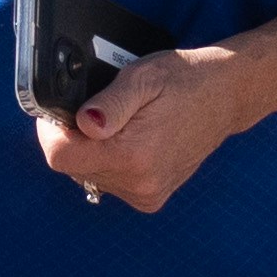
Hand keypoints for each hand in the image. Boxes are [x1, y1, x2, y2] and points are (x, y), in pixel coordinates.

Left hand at [32, 35, 251, 216]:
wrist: (225, 96)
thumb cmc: (183, 81)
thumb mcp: (142, 78)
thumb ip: (108, 103)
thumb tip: (84, 124)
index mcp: (133, 155)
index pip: (60, 157)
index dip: (51, 132)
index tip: (59, 113)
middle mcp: (139, 183)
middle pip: (73, 166)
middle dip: (75, 138)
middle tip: (96, 111)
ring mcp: (146, 194)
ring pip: (89, 175)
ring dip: (92, 150)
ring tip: (119, 123)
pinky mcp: (151, 198)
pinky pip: (110, 182)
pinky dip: (110, 161)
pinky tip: (129, 140)